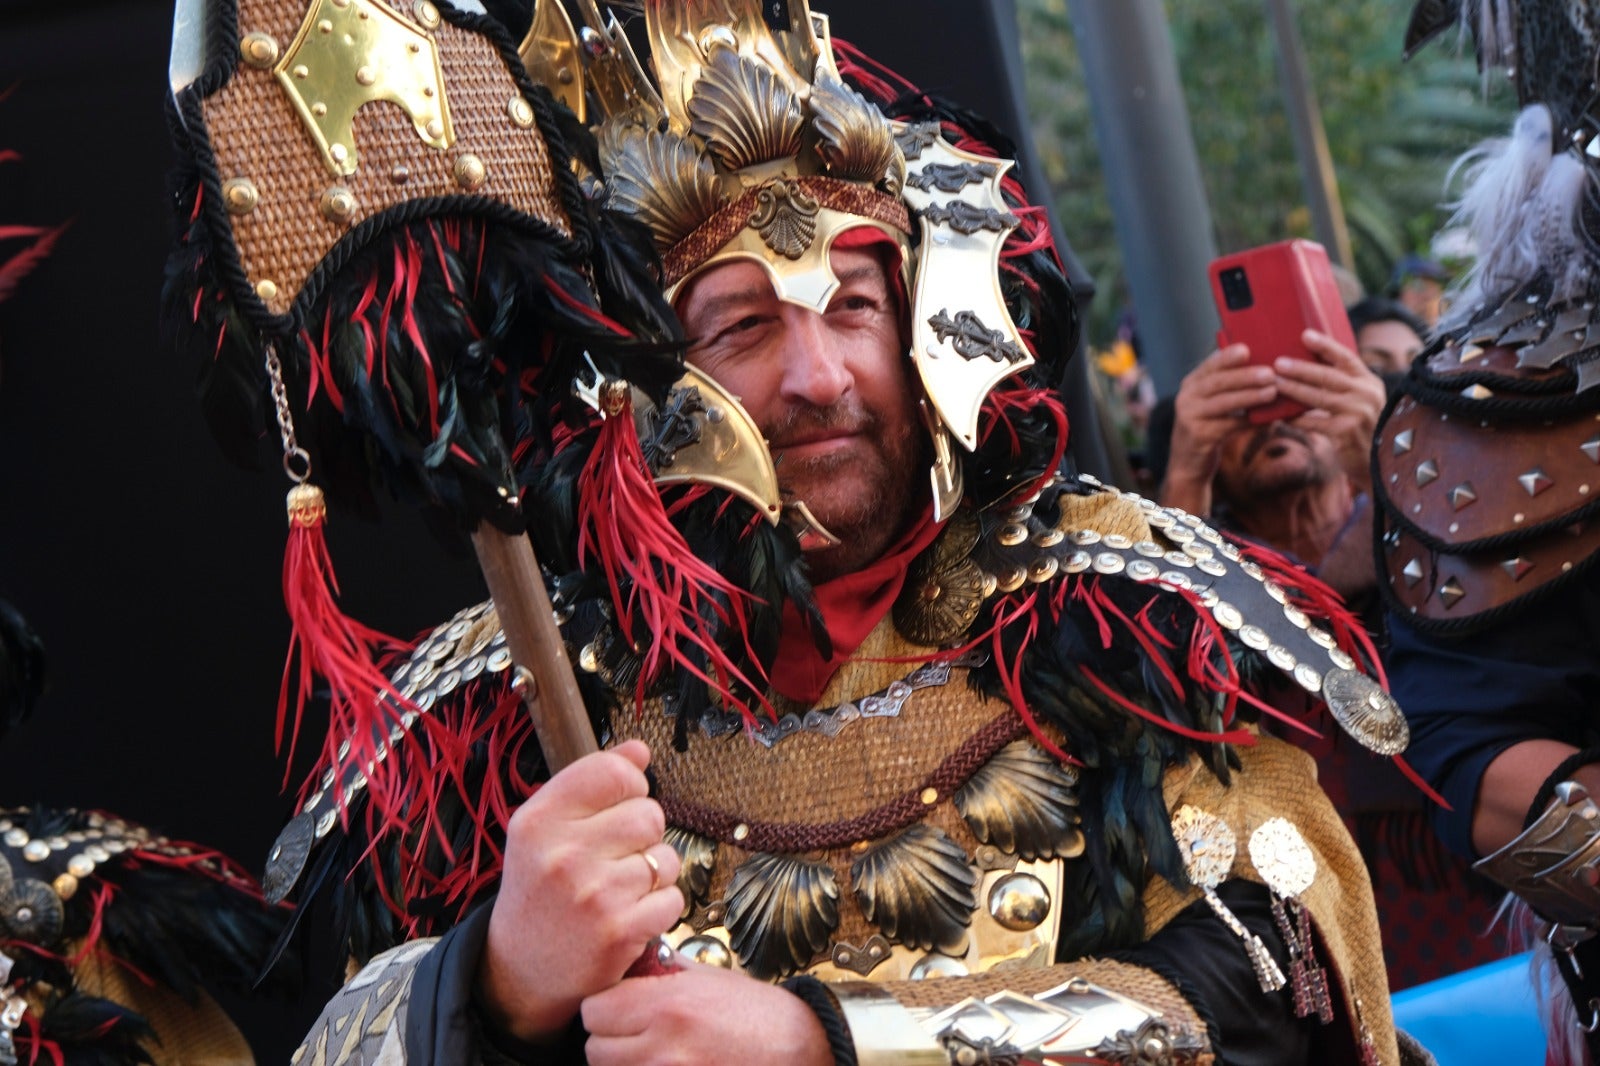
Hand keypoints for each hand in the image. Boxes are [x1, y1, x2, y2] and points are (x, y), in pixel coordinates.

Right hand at [477, 740, 683, 1042]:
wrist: (521, 971)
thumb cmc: (539, 891)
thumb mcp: (545, 829)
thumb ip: (591, 782)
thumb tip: (639, 749)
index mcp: (538, 821)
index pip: (613, 771)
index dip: (629, 785)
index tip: (619, 804)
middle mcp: (562, 854)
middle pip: (648, 813)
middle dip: (643, 834)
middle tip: (615, 857)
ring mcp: (593, 894)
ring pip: (665, 856)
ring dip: (653, 872)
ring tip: (620, 888)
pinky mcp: (619, 931)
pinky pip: (672, 897)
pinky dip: (659, 906)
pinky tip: (630, 914)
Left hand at [583, 964, 833, 1065]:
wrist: (797, 1048)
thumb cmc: (756, 1013)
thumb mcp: (708, 978)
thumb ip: (662, 973)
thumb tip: (628, 967)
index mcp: (666, 1004)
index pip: (593, 1009)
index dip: (603, 1007)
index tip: (617, 1007)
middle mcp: (661, 1045)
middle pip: (595, 1048)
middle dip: (609, 1038)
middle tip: (633, 1032)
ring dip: (622, 1062)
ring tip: (650, 1051)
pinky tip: (663, 1062)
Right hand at [1161, 344, 1276, 512]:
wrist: (1188, 463)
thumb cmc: (1209, 426)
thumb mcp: (1211, 403)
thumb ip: (1228, 386)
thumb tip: (1267, 369)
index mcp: (1192, 384)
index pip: (1210, 365)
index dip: (1228, 357)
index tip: (1247, 349)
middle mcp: (1187, 397)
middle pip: (1218, 382)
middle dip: (1245, 376)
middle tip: (1270, 373)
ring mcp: (1190, 417)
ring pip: (1224, 403)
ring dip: (1250, 397)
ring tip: (1272, 391)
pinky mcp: (1199, 437)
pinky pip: (1229, 426)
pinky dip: (1250, 421)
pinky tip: (1268, 419)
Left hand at [1275, 329, 1385, 491]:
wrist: (1375, 461)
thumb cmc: (1359, 427)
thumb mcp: (1358, 401)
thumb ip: (1340, 384)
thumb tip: (1302, 365)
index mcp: (1369, 381)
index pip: (1346, 357)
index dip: (1325, 345)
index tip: (1305, 335)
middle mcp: (1367, 394)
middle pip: (1329, 376)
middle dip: (1301, 368)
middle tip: (1278, 363)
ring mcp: (1358, 414)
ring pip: (1319, 397)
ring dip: (1294, 389)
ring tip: (1274, 382)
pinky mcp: (1346, 433)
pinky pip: (1313, 422)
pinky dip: (1295, 417)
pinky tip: (1278, 413)